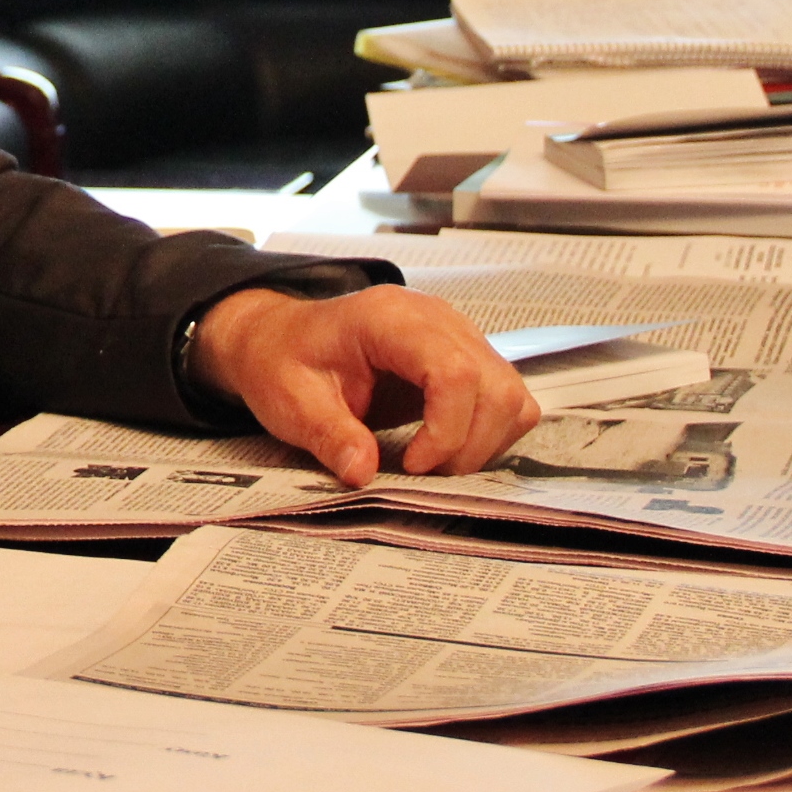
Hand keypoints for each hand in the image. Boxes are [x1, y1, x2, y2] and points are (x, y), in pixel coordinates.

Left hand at [189, 284, 536, 487]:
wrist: (280, 338)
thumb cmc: (283, 360)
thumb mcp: (289, 400)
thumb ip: (328, 435)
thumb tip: (363, 474)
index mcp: (389, 318)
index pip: (453, 371)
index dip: (446, 430)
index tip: (413, 466)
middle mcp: (436, 318)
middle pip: (495, 387)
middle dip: (467, 446)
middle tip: (420, 472)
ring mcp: (457, 334)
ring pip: (511, 395)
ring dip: (483, 443)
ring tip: (431, 462)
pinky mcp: (466, 355)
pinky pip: (505, 398)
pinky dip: (488, 433)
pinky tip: (444, 446)